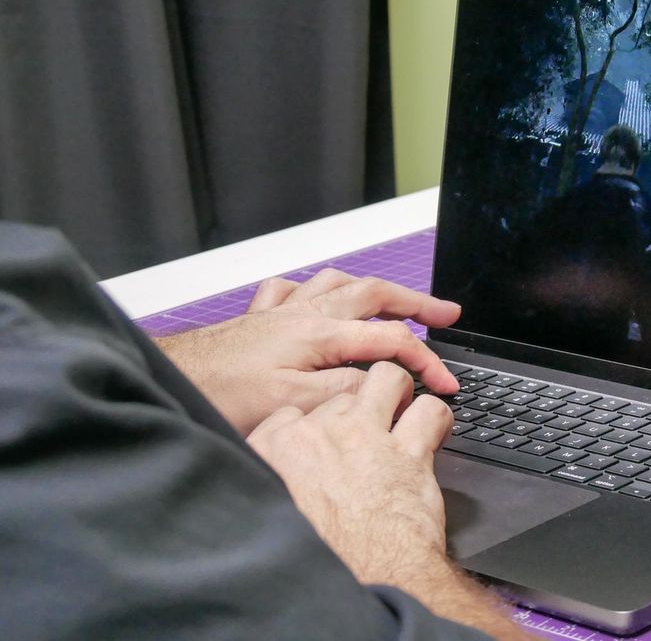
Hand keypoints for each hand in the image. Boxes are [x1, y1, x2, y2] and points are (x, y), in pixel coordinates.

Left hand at [154, 269, 461, 434]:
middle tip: (446, 314)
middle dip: (416, 303)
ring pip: (339, 283)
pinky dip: (317, 290)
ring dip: (374, 289)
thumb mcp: (292, 403)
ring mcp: (281, 312)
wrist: (170, 380)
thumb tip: (382, 383)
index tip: (446, 384)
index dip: (426, 361)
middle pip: (375, 294)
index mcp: (321, 334)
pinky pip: (295, 290)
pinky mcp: (258, 320)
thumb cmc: (221, 394)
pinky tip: (319, 298)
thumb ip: (343, 389)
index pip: (391, 341)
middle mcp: (305, 314)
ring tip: (395, 298)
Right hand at [248, 362, 533, 639]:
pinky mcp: (409, 453)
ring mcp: (367, 438)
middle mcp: (319, 434)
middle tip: (366, 437)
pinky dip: (437, 417)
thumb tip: (277, 482)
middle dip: (356, 412)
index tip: (321, 446)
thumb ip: (271, 485)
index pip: (290, 415)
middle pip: (340, 397)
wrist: (362, 585)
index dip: (312, 429)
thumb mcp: (271, 515)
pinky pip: (431, 411)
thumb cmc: (320, 559)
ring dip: (398, 393)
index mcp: (273, 449)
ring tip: (402, 412)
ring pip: (386, 380)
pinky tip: (434, 431)